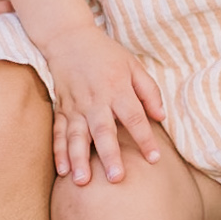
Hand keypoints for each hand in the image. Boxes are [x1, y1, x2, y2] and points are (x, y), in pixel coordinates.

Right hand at [45, 23, 164, 184]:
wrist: (69, 39)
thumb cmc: (106, 54)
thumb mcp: (133, 66)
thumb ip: (149, 91)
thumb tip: (161, 117)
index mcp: (117, 88)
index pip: (134, 117)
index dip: (145, 138)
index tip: (154, 158)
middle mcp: (96, 100)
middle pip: (104, 131)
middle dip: (109, 155)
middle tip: (116, 178)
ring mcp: (76, 106)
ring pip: (77, 136)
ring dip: (79, 159)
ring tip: (83, 181)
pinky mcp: (62, 109)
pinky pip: (59, 133)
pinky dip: (59, 152)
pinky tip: (62, 171)